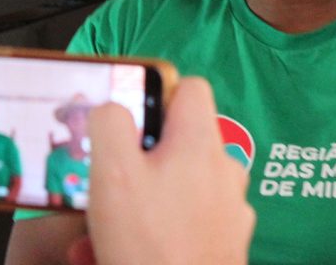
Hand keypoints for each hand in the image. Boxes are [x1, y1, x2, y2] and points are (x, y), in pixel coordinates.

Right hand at [81, 78, 254, 264]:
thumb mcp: (111, 172)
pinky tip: (127, 250)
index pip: (190, 87)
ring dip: (144, 200)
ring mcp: (229, 210)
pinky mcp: (226, 244)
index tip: (129, 119)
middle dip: (140, 160)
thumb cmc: (150, 245)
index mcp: (200, 143)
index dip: (157, 94)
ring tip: (106, 228)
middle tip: (108, 182)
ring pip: (179, 186)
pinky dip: (159, 231)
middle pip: (181, 142)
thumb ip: (111, 124)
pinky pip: (187, 223)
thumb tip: (112, 106)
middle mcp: (223, 171)